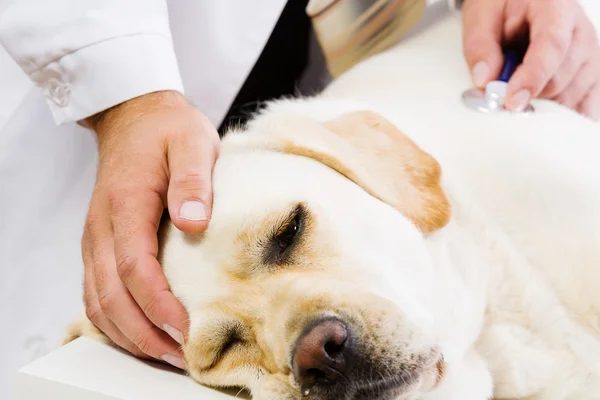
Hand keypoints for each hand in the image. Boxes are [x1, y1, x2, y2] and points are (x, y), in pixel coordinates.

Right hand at [81, 90, 219, 368]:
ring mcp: (96, 238)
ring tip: (166, 355)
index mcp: (126, 204)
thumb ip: (194, 180)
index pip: (135, 267)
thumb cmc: (167, 130)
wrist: (133, 116)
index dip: (158, 305)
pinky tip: (141, 334)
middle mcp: (103, 227)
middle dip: (145, 334)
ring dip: (129, 335)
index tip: (187, 330)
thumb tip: (193, 223)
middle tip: (182, 358)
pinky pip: (97, 292)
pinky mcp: (100, 243)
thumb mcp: (192, 142)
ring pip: (99, 301)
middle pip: (112, 296)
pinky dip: (116, 321)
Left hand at [462, 0, 599, 119]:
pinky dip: (565, 117)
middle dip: (530, 97)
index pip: (551, 46)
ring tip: (516, 99)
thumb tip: (484, 81)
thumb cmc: (501, 4)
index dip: (532, 78)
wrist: (519, 0)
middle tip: (500, 103)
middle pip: (562, 77)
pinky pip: (587, 104)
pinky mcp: (589, 73)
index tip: (512, 102)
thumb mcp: (481, 15)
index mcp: (555, 7)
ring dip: (542, 108)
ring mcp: (589, 54)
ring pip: (572, 95)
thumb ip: (480, 46)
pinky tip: (546, 124)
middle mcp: (580, 30)